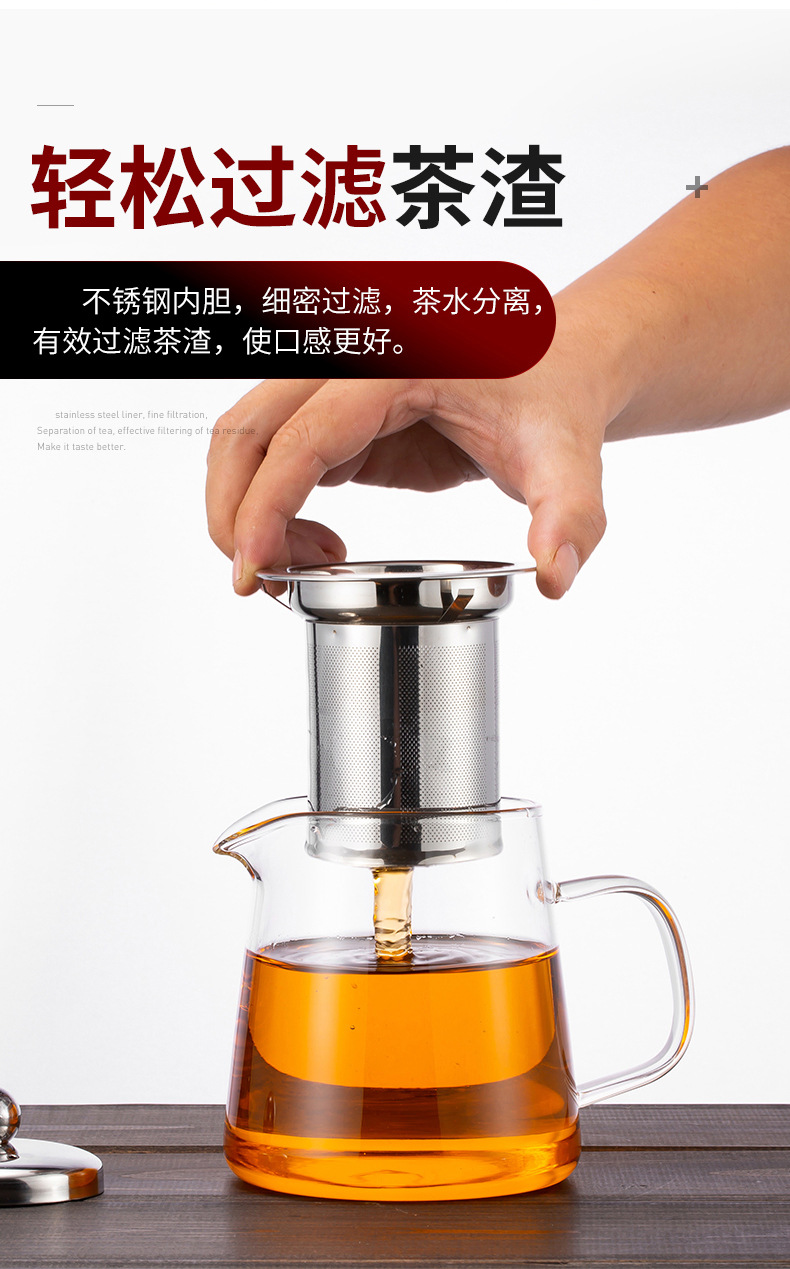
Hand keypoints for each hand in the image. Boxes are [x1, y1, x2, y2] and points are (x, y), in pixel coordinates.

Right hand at [205, 296, 620, 599]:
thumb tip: (555, 576)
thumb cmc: (559, 394)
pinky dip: (273, 509)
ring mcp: (341, 392)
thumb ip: (568, 517)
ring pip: (249, 441)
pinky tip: (321, 549)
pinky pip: (279, 458)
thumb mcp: (568, 459)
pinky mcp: (344, 421)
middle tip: (261, 583)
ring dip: (248, 511)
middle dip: (233, 512)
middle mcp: (354, 366)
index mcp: (398, 365)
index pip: (302, 438)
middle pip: (247, 430)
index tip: (255, 571)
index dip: (265, 508)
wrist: (565, 367)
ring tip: (304, 569)